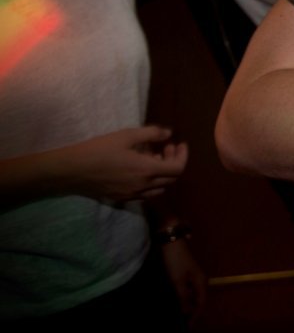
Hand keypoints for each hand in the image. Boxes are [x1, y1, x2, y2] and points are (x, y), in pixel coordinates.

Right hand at [63, 127, 186, 201]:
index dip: (182, 156)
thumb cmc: (99, 150)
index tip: (179, 144)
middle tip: (166, 147)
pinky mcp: (122, 199)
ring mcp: (132, 195)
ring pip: (159, 188)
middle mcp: (143, 187)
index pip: (178, 169)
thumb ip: (152, 134)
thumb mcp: (126, 136)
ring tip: (153, 158)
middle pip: (171, 179)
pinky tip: (140, 170)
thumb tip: (169, 133)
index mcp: (147, 171)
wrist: (71, 171)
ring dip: (163, 174)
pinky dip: (151, 183)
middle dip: (173, 162)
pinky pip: (145, 194)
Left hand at [160, 237, 206, 322]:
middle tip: (183, 324)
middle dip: (192, 312)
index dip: (195, 316)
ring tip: (179, 316)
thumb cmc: (176, 260)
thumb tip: (187, 312)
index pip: (201, 303)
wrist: (171, 241)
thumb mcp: (178, 280)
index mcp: (201, 282)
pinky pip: (187, 291)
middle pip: (198, 300)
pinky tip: (176, 302)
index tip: (188, 328)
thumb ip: (183, 297)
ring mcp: (193, 277)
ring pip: (192, 296)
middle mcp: (200, 280)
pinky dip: (183, 298)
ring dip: (187, 306)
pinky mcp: (186, 274)